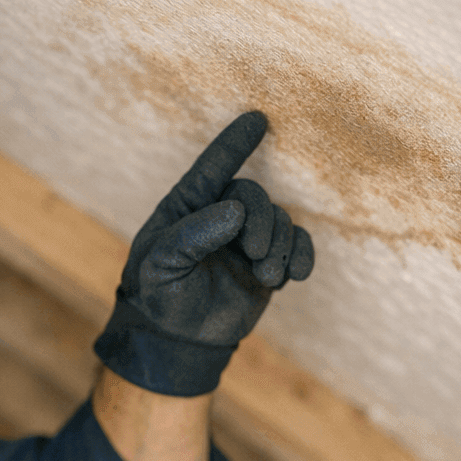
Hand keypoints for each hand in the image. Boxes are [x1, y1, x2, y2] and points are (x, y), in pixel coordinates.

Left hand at [93, 112, 313, 395]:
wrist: (179, 341)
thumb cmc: (159, 296)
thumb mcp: (161, 264)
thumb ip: (192, 234)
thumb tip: (234, 210)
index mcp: (187, 208)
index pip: (211, 169)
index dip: (233, 144)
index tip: (257, 119)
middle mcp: (219, 218)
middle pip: (254, 197)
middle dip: (262, 221)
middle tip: (254, 253)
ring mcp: (245, 241)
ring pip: (280, 221)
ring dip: (279, 246)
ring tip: (266, 276)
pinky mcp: (267, 264)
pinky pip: (296, 246)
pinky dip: (301, 256)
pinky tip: (294, 277)